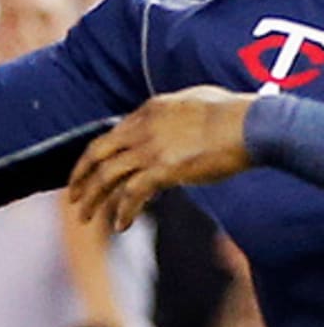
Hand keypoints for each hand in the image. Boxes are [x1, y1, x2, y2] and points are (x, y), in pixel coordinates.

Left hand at [68, 86, 254, 230]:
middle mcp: (141, 129)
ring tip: (86, 219)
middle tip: (73, 198)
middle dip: (80, 179)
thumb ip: (172, 113)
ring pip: (107, 178)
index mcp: (146, 111)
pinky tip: (121, 225)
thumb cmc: (232, 113)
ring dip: (93, 201)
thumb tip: (166, 122)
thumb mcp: (193, 101)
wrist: (252, 125)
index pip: (109, 137)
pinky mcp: (164, 170)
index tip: (87, 175)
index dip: (94, 159)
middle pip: (97, 155)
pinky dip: (123, 211)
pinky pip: (132, 194)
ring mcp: (150, 150)